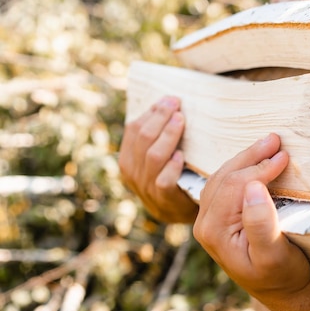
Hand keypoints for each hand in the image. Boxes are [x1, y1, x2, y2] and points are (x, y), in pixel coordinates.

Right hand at [119, 96, 197, 222]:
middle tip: (177, 105)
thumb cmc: (171, 176)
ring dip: (168, 136)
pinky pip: (164, 181)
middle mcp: (133, 172)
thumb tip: (167, 102)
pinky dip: (172, 167)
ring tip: (181, 121)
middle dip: (161, 117)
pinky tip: (181, 156)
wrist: (178, 211)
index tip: (169, 99)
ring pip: (153, 156)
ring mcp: (146, 187)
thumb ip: (156, 136)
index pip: (134, 129)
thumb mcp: (157, 157)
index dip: (152, 111)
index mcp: (127, 158)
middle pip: (143, 138)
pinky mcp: (163, 199)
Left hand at [192, 133, 309, 309]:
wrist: (283, 291)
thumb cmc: (284, 275)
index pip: (234, 186)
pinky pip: (226, 185)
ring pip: (222, 178)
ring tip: (270, 143)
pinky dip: (242, 169)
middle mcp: (205, 225)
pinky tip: (258, 161)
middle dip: (251, 156)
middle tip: (276, 138)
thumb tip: (253, 187)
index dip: (259, 167)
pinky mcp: (220, 219)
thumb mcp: (274, 253)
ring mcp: (209, 222)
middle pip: (224, 177)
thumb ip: (261, 223)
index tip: (285, 155)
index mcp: (214, 231)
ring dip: (246, 159)